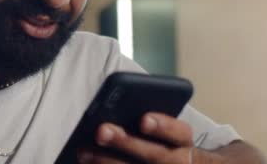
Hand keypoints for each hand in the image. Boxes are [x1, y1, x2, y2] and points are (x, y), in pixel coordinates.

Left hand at [77, 112, 196, 163]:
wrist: (174, 163)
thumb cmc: (159, 142)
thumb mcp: (161, 130)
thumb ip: (147, 120)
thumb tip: (115, 108)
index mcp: (182, 142)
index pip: (180, 132)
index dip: (163, 126)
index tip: (144, 119)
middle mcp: (176, 161)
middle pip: (155, 154)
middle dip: (126, 143)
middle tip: (102, 131)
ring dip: (107, 162)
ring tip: (84, 151)